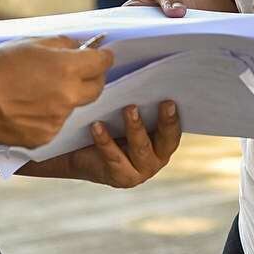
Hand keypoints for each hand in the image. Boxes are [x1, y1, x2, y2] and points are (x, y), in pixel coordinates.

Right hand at [0, 37, 112, 147]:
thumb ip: (61, 43)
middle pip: (97, 88)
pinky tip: (28, 106)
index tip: (102, 54)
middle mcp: (68, 96)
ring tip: (39, 89)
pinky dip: (49, 114)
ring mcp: (58, 119)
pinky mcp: (46, 137)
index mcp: (67, 68)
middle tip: (83, 70)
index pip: (101, 62)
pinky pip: (56, 122)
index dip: (103, 56)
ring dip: (67, 96)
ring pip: (74, 105)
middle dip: (94, 77)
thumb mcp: (30, 43)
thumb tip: (80, 45)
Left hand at [62, 102, 181, 187]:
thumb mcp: (125, 115)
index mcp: (162, 144)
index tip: (170, 101)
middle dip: (165, 122)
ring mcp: (140, 172)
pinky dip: (105, 140)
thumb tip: (145, 76)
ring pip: (141, 148)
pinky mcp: (121, 178)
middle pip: (165, 141)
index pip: (173, 132)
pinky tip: (96, 125)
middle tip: (163, 103)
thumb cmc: (108, 125)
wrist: (80, 154)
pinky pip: (114, 157)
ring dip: (136, 127)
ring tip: (129, 109)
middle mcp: (156, 160)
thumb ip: (139, 102)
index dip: (173, 118)